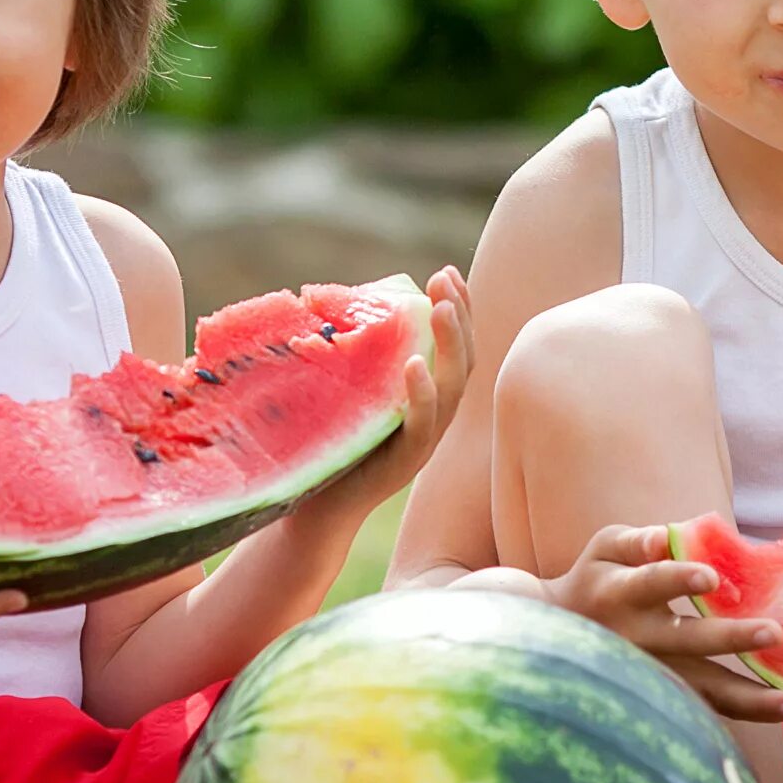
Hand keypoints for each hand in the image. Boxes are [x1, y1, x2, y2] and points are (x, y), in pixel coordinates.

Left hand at [292, 268, 474, 527]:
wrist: (316, 509)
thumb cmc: (331, 445)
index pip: (457, 349)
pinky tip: (414, 365)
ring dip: (450, 345)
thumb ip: (361, 357)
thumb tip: (343, 304)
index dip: (460, 310)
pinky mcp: (405, 462)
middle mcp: (435, 419)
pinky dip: (422, 394)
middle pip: (465, 362)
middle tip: (446, 278)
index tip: (448, 272)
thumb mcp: (351, 391)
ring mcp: (424, 442)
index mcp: (428, 400)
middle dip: (461, 316)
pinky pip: (422, 426)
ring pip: (452, 389)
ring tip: (442, 309)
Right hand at [540, 524, 782, 723]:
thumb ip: (640, 540)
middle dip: (730, 638)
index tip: (711, 576)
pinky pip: (709, 709)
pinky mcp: (666, 698)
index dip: (677, 578)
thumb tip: (669, 536)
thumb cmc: (595, 579)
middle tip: (773, 632)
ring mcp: (653, 676)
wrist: (558, 635)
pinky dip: (748, 713)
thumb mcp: (607, 548)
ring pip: (704, 691)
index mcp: (620, 595)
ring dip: (754, 701)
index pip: (650, 583)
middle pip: (687, 643)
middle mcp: (637, 641)